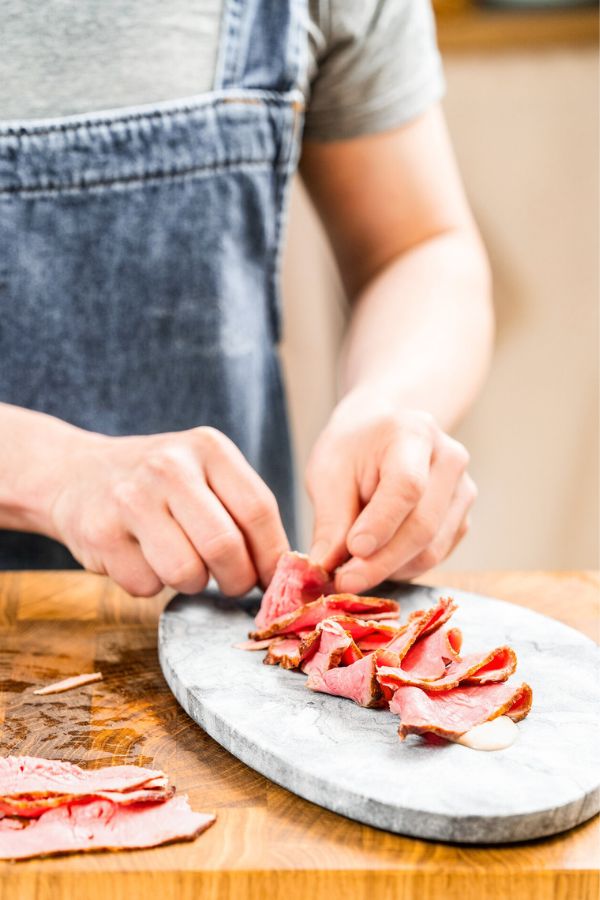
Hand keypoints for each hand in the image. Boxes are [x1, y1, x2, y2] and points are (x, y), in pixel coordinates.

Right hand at [46, 427, 288, 596]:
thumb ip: (245, 511)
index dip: (272, 555)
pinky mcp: (99, 534)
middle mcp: (169, 466)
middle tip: (233, 583)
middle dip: (236, 580)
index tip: (273, 577)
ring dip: (193, 583)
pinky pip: (146, 586)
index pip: (258, 510)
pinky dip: (152, 584)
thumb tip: (288, 571)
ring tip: (183, 561)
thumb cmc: (162, 484)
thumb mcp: (206, 473)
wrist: (79, 474)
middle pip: (224, 547)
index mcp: (208, 448)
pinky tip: (143, 557)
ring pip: (186, 573)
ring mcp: (130, 499)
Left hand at [306, 395, 475, 591]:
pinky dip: (403, 567)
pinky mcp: (463, 518)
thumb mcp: (328, 474)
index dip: (381, 524)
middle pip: (423, 526)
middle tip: (344, 581)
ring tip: (353, 569)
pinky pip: (436, 557)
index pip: (407, 486)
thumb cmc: (351, 452)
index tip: (353, 551)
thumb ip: (330, 521)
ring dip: (390, 569)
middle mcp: (449, 460)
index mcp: (414, 434)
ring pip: (431, 549)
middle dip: (380, 562)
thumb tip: (324, 569)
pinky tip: (376, 560)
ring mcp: (463, 491)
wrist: (378, 438)